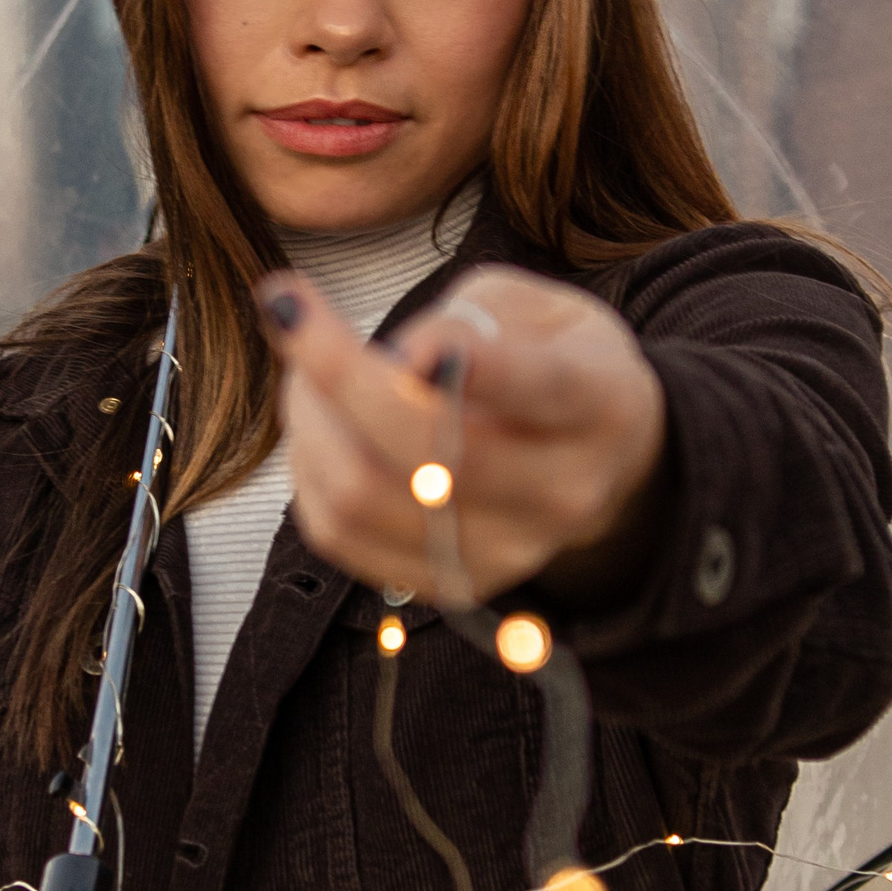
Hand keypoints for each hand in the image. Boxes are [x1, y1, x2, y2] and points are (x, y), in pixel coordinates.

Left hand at [259, 263, 666, 606]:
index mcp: (598, 403)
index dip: (470, 362)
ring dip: (307, 422)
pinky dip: (307, 472)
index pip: (537, 386)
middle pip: (427, 448)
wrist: (598, 460)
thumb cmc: (552, 360)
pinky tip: (318, 429)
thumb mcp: (535, 307)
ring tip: (305, 372)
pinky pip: (341, 536)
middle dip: (334, 371)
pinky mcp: (454, 583)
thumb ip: (468, 318)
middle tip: (293, 312)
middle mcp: (563, 489)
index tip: (409, 336)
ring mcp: (509, 549)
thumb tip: (399, 360)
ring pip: (364, 497)